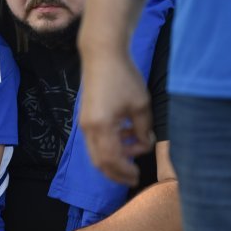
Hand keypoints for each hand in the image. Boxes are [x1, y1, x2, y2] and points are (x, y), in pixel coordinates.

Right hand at [78, 49, 153, 185]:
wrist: (102, 54)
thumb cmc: (123, 77)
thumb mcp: (140, 104)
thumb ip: (144, 129)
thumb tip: (146, 143)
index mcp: (101, 127)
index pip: (112, 160)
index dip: (125, 172)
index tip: (138, 175)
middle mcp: (88, 128)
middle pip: (99, 162)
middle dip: (117, 172)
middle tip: (133, 175)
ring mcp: (84, 122)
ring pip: (96, 152)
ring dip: (114, 157)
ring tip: (134, 148)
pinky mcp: (86, 116)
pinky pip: (95, 140)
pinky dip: (109, 145)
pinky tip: (125, 135)